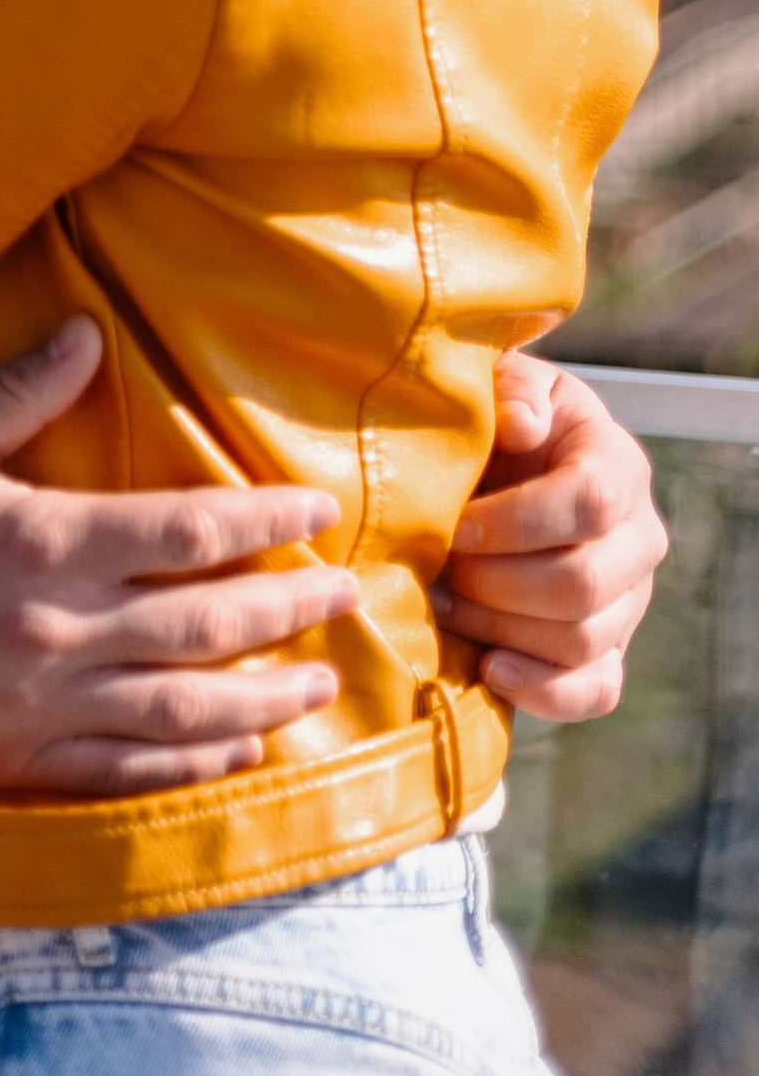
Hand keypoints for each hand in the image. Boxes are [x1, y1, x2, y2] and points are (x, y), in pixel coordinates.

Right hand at [0, 317, 360, 792]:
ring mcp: (43, 702)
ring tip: (318, 688)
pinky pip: (124, 772)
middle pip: (206, 625)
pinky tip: (235, 752)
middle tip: (344, 600)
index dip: (266, 523)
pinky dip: (190, 767)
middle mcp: (60, 626)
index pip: (189, 532)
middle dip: (287, 611)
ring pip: (182, 709)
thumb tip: (89, 334)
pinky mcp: (16, 757)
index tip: (318, 513)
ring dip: (263, 699)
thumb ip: (20, 391)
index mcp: (46, 539)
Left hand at [432, 356, 665, 721]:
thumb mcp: (500, 383)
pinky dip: (544, 692)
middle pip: (584, 584)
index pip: (591, 503)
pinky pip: (596, 690)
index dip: (517, 521)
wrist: (498, 473)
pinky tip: (490, 670)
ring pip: (581, 640)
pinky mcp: (609, 652)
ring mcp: (629, 603)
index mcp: (619, 466)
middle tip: (436, 569)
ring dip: (499, 630)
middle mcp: (639, 541)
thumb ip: (513, 390)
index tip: (454, 524)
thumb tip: (523, 426)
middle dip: (496, 583)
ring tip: (441, 605)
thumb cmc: (495, 425)